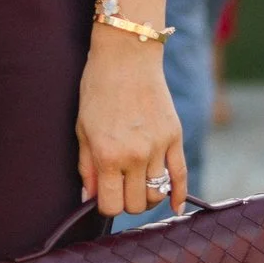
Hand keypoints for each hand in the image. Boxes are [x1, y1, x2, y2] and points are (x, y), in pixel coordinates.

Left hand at [76, 35, 187, 216]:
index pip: (110, 205)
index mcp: (108, 155)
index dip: (105, 205)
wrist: (126, 56)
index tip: (104, 195)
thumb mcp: (82, 127)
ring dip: (147, 196)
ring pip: (157, 194)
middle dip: (126, 201)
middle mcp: (135, 156)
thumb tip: (89, 197)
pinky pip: (181, 176)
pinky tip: (175, 206)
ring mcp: (158, 147)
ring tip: (138, 184)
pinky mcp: (175, 137)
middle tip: (120, 187)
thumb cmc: (98, 89)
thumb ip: (87, 166)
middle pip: (136, 204)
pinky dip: (179, 196)